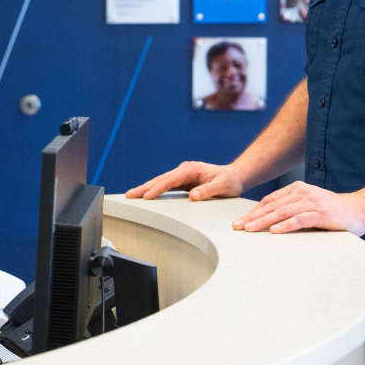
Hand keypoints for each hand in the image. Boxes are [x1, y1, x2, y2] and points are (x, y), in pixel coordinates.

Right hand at [125, 161, 244, 200]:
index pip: (172, 179)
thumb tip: (193, 195)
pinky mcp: (183, 181)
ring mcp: (183, 175)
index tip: (147, 195)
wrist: (235, 177)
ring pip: (161, 181)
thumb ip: (208, 190)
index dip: (158, 188)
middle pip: (162, 179)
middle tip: (129, 195)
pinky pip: (165, 186)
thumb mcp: (222, 186)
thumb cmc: (230, 181)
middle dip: (145, 187)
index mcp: (192, 169)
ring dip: (146, 188)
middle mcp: (185, 170)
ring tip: (131, 196)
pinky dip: (154, 190)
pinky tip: (145, 195)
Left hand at [232, 181, 364, 235]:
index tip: (239, 222)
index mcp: (298, 189)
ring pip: (282, 212)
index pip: (270, 201)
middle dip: (252, 217)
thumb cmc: (333, 211)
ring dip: (263, 221)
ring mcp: (312, 202)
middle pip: (272, 206)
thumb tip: (270, 221)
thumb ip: (292, 209)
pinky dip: (285, 226)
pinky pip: (299, 220)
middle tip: (237, 227)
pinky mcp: (321, 214)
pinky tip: (273, 232)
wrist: (359, 210)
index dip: (253, 211)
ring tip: (249, 229)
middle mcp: (303, 193)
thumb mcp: (309, 205)